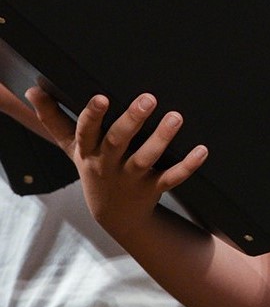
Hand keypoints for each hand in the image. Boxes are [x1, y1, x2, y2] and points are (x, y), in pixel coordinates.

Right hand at [27, 88, 207, 233]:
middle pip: (118, 141)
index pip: (86, 131)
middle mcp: (109, 164)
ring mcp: (132, 177)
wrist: (113, 214)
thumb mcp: (71, 147)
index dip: (93, 115)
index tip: (101, 97)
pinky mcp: (154, 187)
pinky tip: (202, 150)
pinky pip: (172, 177)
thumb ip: (53, 119)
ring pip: (146, 158)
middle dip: (131, 120)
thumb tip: (30, 91)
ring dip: (161, 138)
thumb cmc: (94, 167)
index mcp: (89, 151)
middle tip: (148, 98)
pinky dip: (188, 165)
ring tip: (176, 117)